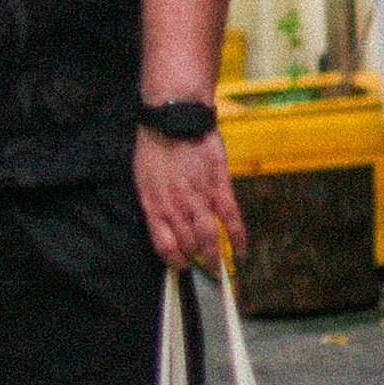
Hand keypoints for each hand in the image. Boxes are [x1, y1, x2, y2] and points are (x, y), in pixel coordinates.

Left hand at [134, 126, 245, 270]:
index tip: (180, 266)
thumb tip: (160, 227)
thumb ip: (153, 203)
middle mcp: (176, 205)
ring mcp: (199, 196)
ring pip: (208, 237)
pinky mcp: (219, 185)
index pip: (163, 245)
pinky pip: (230, 217)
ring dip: (214, 256)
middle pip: (188, 244)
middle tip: (201, 267)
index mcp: (154, 204)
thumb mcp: (142, 178)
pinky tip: (241, 250)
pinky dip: (237, 237)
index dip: (173, 261)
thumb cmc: (156, 145)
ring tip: (217, 268)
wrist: (174, 117)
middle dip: (194, 260)